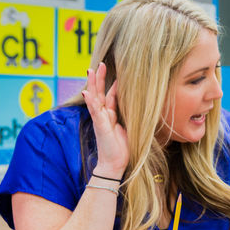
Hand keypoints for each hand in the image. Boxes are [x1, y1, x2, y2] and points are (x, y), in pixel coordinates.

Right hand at [81, 62, 128, 177]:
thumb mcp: (129, 130)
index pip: (110, 96)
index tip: (115, 72)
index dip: (112, 84)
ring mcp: (100, 120)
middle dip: (100, 78)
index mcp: (110, 116)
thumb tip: (142, 111)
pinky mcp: (100, 126)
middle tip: (101, 64)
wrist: (114, 164)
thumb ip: (130, 119)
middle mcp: (103, 116)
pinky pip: (94, 112)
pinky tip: (87, 93)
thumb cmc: (122, 149)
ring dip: (93, 84)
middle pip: (100, 93)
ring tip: (91, 71)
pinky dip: (90, 102)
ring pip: (95, 98)